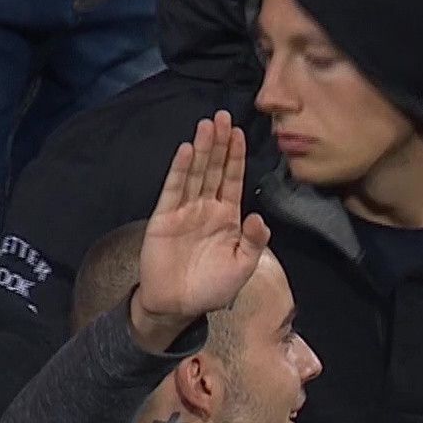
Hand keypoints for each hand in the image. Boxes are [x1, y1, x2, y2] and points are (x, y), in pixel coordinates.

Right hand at [131, 110, 270, 351]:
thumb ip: (253, 242)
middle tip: (223, 116)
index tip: (240, 132)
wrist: (177, 306)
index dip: (236, 156)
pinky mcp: (164, 218)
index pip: (233, 180)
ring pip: (196, 174)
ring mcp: (184, 211)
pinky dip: (180, 170)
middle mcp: (206, 208)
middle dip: (219, 144)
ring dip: (202, 150)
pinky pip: (173, 190)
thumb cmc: (211, 289)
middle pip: (214, 169)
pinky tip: (187, 151)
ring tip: (207, 125)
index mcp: (228, 218)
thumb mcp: (242, 268)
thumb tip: (258, 217)